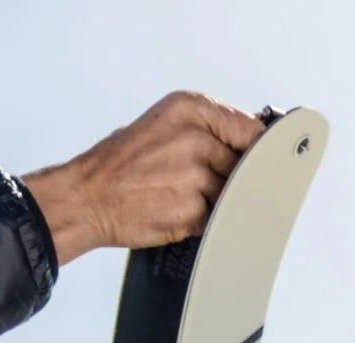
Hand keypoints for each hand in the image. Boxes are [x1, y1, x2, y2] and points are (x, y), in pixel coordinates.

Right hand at [23, 93, 262, 266]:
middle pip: (246, 165)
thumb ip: (209, 130)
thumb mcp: (166, 125)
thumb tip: (252, 143)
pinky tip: (177, 211)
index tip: (264, 163)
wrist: (90, 196)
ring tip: (181, 196)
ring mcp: (197, 174)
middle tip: (203, 184)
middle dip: (233, 179)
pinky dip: (204, 220)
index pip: (252, 130)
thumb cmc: (125, 164)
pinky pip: (217, 217)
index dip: (260, 151)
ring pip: (232, 193)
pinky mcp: (194, 209)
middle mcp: (197, 137)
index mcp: (191, 108)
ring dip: (217, 201)